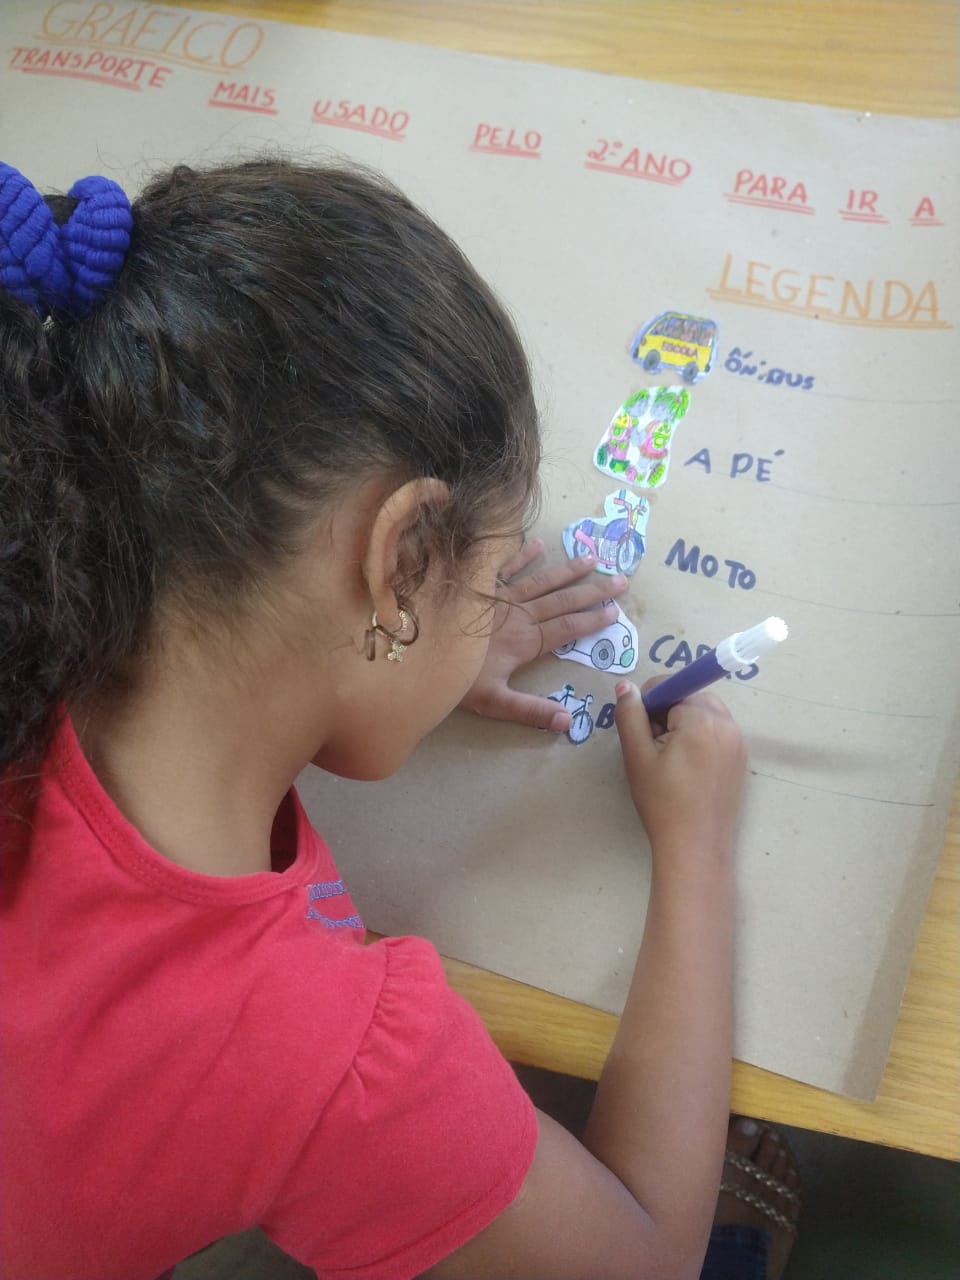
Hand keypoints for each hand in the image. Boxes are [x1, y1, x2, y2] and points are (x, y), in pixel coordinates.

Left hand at [460, 539, 628, 730]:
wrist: (416, 650)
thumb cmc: (455, 679)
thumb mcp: (494, 702)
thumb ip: (531, 712)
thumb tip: (568, 722)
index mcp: (526, 641)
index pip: (568, 629)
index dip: (593, 621)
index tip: (616, 612)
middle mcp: (518, 614)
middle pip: (562, 601)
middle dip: (593, 591)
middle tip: (621, 580)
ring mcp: (499, 597)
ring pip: (541, 581)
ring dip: (567, 571)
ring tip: (592, 559)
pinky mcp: (480, 585)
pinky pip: (504, 567)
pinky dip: (521, 555)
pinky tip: (538, 544)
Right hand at [614, 679, 745, 862]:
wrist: (694, 847)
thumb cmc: (662, 801)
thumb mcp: (637, 756)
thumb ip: (630, 715)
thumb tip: (626, 686)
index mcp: (702, 718)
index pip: (671, 686)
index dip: (650, 704)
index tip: (641, 732)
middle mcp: (727, 724)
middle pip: (692, 696)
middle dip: (670, 711)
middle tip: (653, 745)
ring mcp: (738, 742)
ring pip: (706, 713)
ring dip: (685, 723)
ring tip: (669, 757)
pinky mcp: (741, 760)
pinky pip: (718, 732)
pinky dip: (700, 738)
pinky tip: (686, 768)